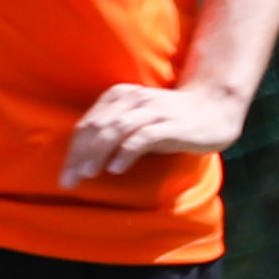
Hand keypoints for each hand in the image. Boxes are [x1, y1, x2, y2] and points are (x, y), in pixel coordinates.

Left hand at [62, 82, 246, 186]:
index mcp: (118, 97)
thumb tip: (79, 161)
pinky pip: (143, 136)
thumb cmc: (168, 120)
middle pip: (97, 128)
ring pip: (116, 129)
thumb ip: (110, 133)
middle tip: (69, 181)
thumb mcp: (135, 122)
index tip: (64, 178)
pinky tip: (116, 169)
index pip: (87, 125)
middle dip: (79, 156)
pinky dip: (126, 152)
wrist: (214, 109)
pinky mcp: (171, 124)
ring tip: (88, 174)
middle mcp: (133, 99)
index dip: (72, 152)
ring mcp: (152, 110)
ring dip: (98, 153)